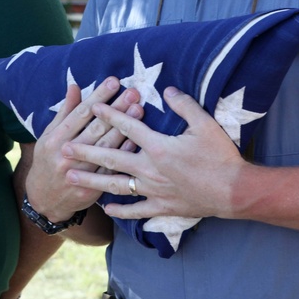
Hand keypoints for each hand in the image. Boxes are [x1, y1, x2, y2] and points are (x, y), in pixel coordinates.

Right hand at [25, 77, 142, 221]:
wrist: (44, 199)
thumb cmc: (48, 160)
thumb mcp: (49, 135)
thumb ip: (65, 111)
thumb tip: (75, 86)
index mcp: (56, 138)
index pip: (80, 113)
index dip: (98, 97)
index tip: (114, 81)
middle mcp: (67, 154)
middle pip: (96, 128)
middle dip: (116, 109)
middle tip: (133, 93)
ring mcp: (80, 172)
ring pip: (105, 147)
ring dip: (124, 128)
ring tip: (139, 110)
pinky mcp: (92, 187)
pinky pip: (111, 168)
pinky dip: (124, 153)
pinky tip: (137, 139)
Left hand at [63, 87, 245, 220]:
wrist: (234, 191)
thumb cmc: (220, 156)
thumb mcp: (204, 124)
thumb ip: (183, 104)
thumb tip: (167, 89)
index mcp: (158, 147)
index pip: (127, 127)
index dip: (109, 115)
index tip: (93, 106)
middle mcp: (149, 169)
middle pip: (111, 157)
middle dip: (85, 151)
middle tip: (64, 148)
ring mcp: (153, 190)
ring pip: (115, 185)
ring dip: (92, 180)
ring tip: (71, 176)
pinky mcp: (162, 207)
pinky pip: (135, 210)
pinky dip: (120, 209)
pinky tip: (106, 208)